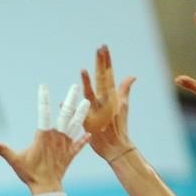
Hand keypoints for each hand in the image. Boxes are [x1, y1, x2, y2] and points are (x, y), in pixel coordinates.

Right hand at [0, 84, 90, 193]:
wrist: (46, 188)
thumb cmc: (30, 174)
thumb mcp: (15, 161)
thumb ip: (3, 150)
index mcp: (43, 136)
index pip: (43, 113)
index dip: (43, 99)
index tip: (43, 86)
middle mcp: (56, 137)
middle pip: (65, 115)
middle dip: (71, 100)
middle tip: (76, 87)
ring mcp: (65, 145)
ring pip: (76, 126)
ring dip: (81, 114)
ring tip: (86, 101)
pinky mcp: (70, 154)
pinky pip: (79, 144)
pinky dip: (84, 139)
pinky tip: (90, 133)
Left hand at [80, 45, 136, 162]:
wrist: (116, 148)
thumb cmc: (119, 127)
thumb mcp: (123, 107)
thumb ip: (124, 90)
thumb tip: (132, 76)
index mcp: (112, 97)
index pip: (108, 74)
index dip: (106, 61)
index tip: (103, 47)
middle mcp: (106, 102)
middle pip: (102, 80)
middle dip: (101, 64)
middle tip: (99, 48)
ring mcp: (98, 113)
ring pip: (91, 96)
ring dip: (87, 84)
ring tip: (82, 70)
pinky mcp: (90, 125)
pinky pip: (79, 117)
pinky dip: (72, 111)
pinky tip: (63, 102)